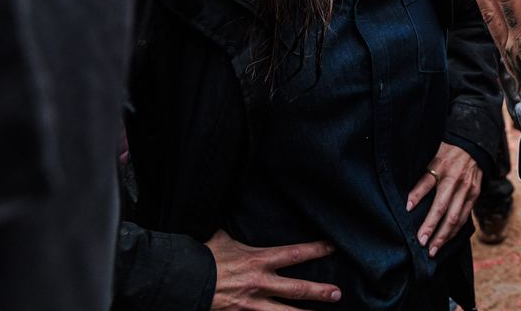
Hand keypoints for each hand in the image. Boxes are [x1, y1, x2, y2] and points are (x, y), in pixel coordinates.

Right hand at [205, 230, 340, 309]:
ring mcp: (251, 304)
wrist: (183, 281)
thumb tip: (233, 218)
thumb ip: (234, 233)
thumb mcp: (221, 237)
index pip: (295, 254)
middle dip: (319, 292)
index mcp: (258, 260)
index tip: (332, 248)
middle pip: (296, 289)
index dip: (316, 250)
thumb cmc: (203, 257)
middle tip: (337, 294)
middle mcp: (260, 283)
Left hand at [406, 142, 481, 256]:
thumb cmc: (448, 152)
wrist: (473, 145)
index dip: (424, 211)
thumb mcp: (432, 161)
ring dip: (446, 235)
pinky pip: (465, 216)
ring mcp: (469, 190)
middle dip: (435, 231)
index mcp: (445, 172)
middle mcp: (458, 183)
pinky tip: (448, 238)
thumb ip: (422, 183)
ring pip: (457, 218)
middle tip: (424, 245)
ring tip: (435, 249)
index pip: (433, 196)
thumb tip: (409, 204)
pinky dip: (456, 229)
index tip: (415, 226)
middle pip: (446, 212)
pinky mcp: (475, 194)